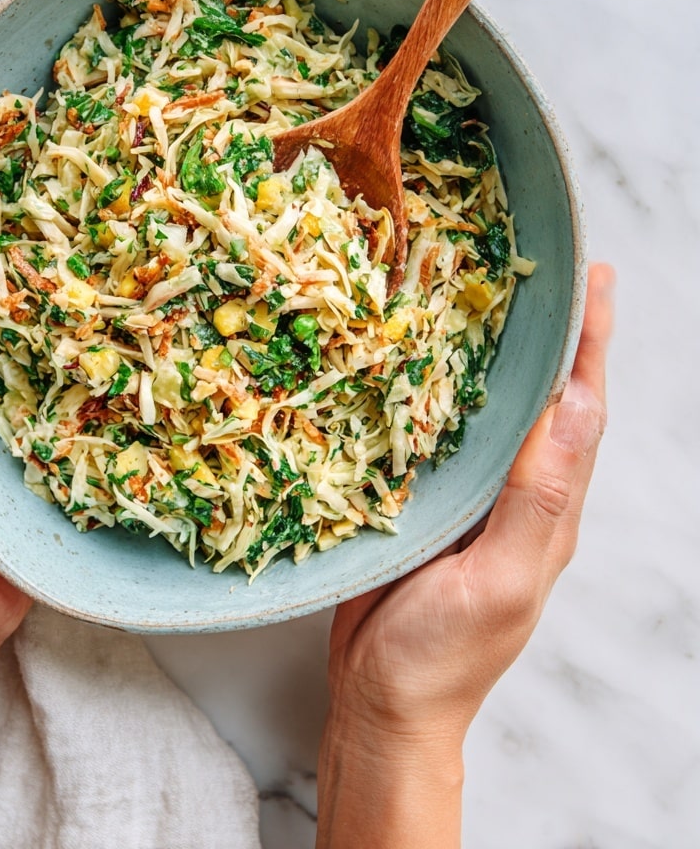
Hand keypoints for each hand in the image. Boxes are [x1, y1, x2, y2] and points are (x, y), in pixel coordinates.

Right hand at [317, 263, 614, 847]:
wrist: (380, 704)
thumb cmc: (441, 656)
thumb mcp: (500, 580)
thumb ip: (536, 498)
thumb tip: (573, 408)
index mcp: (546, 512)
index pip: (579, 413)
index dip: (591, 345)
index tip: (595, 281)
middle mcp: (514, 496)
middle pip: (544, 401)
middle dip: (554, 336)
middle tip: (550, 272)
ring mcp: (469, 500)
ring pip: (493, 413)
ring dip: (499, 355)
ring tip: (491, 299)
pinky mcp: (424, 503)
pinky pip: (438, 435)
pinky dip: (440, 392)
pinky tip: (421, 364)